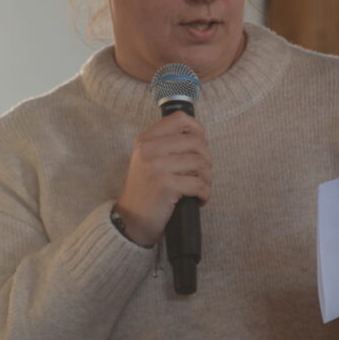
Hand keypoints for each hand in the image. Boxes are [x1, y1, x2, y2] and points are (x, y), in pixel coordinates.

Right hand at [115, 111, 211, 246]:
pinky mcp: (166, 185)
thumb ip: (165, 145)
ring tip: (200, 188)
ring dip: (207, 179)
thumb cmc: (145, 191)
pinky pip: (199, 184)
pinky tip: (199, 199)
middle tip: (202, 173)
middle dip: (206, 159)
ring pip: (200, 163)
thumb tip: (199, 137)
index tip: (202, 144)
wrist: (131, 220)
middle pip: (196, 142)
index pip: (179, 119)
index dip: (197, 129)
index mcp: (145, 140)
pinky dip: (205, 194)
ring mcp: (157, 167)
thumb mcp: (146, 160)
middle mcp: (149, 150)